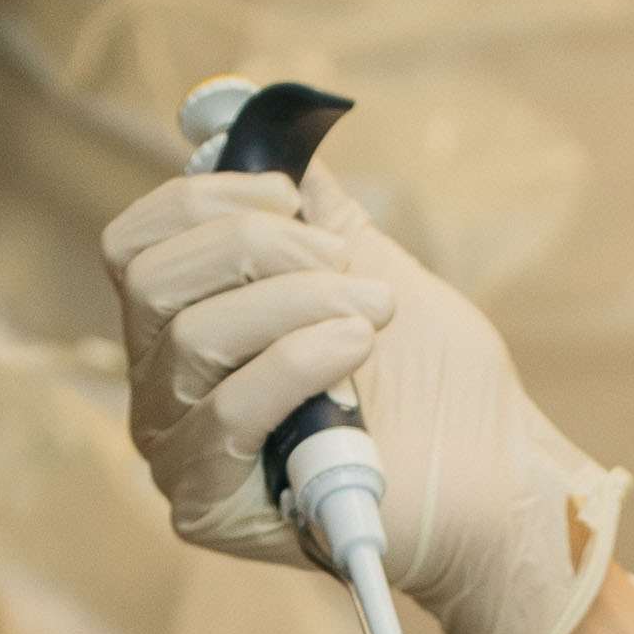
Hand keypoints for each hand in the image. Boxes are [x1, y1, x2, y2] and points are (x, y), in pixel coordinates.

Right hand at [98, 161, 633, 633]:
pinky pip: (224, 413)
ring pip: (189, 340)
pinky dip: (294, 363)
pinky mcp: (207, 504)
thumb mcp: (371, 270)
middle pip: (151, 282)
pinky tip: (352, 350)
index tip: (288, 195)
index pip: (136, 244)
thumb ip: (314, 212)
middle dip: (255, 249)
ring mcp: (177, 449)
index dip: (201, 200)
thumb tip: (264, 129)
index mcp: (186, 324)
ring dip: (294, 304)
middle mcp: (163, 387)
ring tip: (372, 313)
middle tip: (345, 264)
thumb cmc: (437, 385)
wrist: (497, 481)